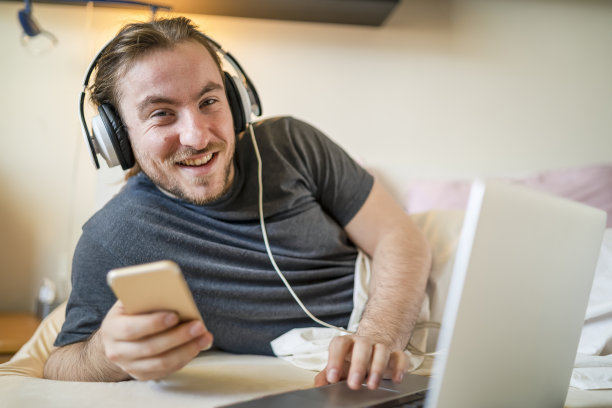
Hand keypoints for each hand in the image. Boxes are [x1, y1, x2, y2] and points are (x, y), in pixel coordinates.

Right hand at [96, 301, 212, 380]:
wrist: (117, 337)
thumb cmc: (131, 312)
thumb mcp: (131, 301)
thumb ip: (145, 298)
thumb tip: (172, 295)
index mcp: (112, 328)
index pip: (131, 328)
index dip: (153, 323)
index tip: (175, 316)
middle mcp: (117, 351)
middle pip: (151, 347)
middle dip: (178, 336)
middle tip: (199, 326)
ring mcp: (129, 366)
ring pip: (161, 362)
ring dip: (186, 350)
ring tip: (205, 338)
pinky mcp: (142, 375)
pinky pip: (166, 370)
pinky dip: (184, 359)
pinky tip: (197, 347)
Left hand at [314, 334, 407, 389]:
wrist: (372, 344)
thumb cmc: (352, 357)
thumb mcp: (339, 365)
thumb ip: (327, 373)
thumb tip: (319, 384)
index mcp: (348, 343)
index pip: (340, 344)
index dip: (335, 359)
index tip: (332, 377)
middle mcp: (364, 342)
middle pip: (362, 346)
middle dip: (358, 365)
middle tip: (353, 384)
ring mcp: (381, 346)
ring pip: (382, 350)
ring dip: (378, 367)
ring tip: (372, 385)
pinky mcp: (396, 354)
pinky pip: (401, 357)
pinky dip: (400, 367)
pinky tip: (396, 379)